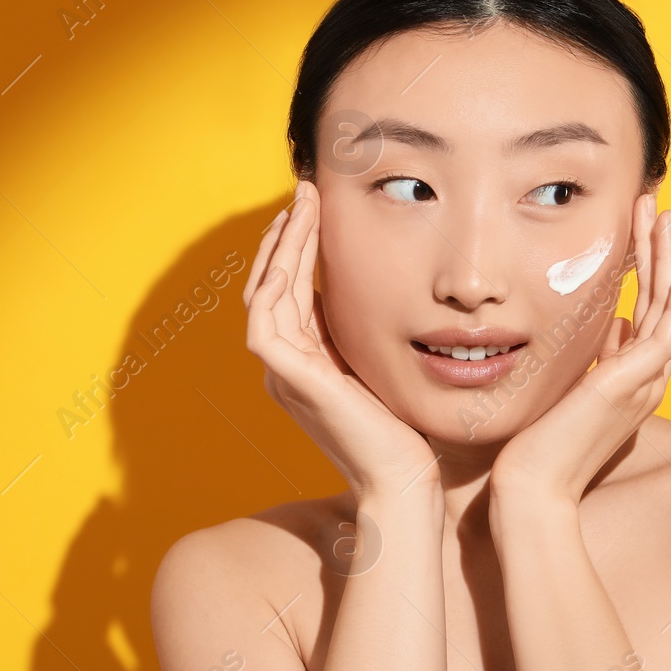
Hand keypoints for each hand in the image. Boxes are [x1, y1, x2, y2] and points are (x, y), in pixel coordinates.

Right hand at [245, 181, 439, 501]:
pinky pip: (267, 319)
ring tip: (301, 204)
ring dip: (281, 245)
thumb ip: (363, 333)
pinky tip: (297, 247)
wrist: (404, 478)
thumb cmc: (404, 429)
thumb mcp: (380, 365)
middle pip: (270, 286)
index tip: (315, 209)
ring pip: (266, 293)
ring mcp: (282, 374)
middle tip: (304, 192)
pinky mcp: (289, 380)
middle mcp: (285, 367)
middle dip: (285, 236)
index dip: (297, 249)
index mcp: (303, 364)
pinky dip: (277, 278)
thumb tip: (374, 287)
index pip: (288, 293)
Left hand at [490, 193, 670, 507]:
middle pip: (670, 305)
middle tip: (667, 211)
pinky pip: (667, 330)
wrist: (535, 486)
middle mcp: (648, 380)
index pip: (655, 315)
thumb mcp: (574, 386)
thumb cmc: (542, 446)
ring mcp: (645, 382)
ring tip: (670, 218)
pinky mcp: (633, 383)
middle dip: (668, 254)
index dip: (659, 273)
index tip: (658, 237)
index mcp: (634, 380)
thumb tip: (615, 323)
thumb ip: (600, 356)